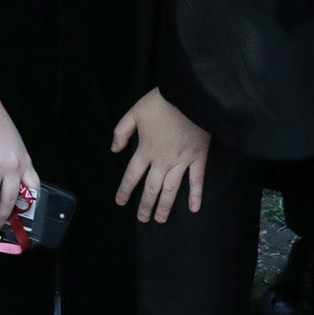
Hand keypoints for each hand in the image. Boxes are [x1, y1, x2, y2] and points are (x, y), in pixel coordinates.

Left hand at [112, 87, 208, 223]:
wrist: (188, 95)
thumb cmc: (161, 103)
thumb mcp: (134, 112)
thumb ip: (121, 131)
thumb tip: (114, 150)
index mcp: (146, 149)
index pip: (132, 175)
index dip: (125, 190)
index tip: (120, 202)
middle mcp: (162, 160)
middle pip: (151, 188)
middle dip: (145, 205)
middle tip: (143, 219)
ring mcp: (181, 161)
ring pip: (171, 189)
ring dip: (165, 206)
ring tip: (160, 219)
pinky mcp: (198, 158)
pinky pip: (197, 180)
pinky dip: (196, 195)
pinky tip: (194, 209)